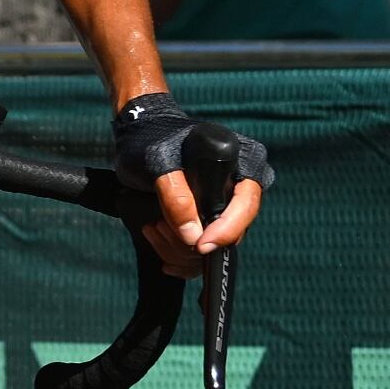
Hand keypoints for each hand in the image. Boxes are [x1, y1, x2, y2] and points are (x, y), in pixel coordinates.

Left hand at [112, 90, 269, 274]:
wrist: (142, 136)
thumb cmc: (154, 139)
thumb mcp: (158, 161)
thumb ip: (175, 196)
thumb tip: (193, 235)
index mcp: (243, 162)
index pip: (246, 205)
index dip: (226, 230)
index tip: (200, 244)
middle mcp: (241, 187)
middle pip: (230, 234)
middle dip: (192, 240)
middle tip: (159, 226)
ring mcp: (227, 207)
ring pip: (212, 248)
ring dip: (176, 246)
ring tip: (153, 225)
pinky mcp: (210, 221)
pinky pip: (199, 252)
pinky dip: (173, 250)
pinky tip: (156, 233)